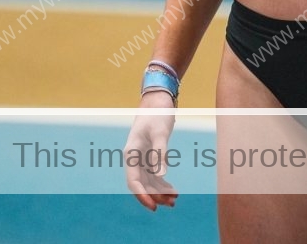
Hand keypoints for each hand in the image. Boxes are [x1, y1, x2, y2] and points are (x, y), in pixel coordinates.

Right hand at [124, 90, 178, 210]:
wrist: (158, 101)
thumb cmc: (157, 114)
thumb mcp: (160, 132)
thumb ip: (160, 153)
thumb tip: (161, 175)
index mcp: (131, 153)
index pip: (133, 181)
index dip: (143, 195)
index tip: (154, 206)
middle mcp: (134, 158)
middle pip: (142, 184)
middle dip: (155, 196)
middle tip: (172, 203)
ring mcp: (141, 158)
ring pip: (149, 181)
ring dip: (160, 192)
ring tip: (174, 200)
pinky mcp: (150, 156)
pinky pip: (154, 175)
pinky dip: (163, 183)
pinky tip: (173, 190)